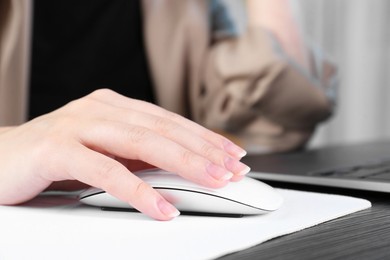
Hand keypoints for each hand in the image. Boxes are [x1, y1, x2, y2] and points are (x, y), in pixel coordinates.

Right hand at [0, 89, 249, 219]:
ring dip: (184, 164)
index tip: (232, 153)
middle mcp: (100, 108)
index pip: (169, 119)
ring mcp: (79, 124)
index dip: (204, 136)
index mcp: (113, 105)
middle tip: (233, 168)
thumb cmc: (52, 157)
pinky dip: (139, 191)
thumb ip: (135, 153)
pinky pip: (107, 171)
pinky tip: (163, 208)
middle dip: (204, 150)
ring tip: (214, 182)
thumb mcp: (104, 150)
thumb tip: (178, 166)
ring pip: (143, 142)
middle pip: (163, 128)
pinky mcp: (57, 148)